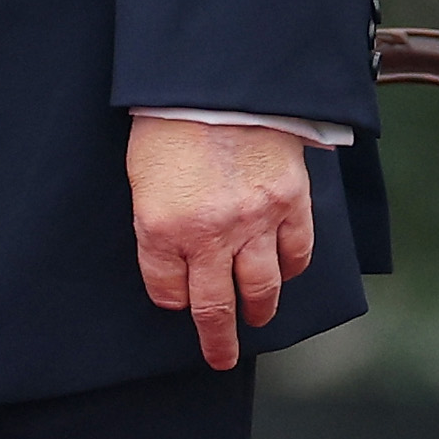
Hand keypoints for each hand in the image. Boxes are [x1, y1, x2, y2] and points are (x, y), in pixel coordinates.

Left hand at [126, 116, 314, 370]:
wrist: (217, 81)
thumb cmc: (169, 121)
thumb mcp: (141, 175)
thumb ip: (158, 219)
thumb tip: (171, 252)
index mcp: (161, 228)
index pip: (167, 291)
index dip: (172, 301)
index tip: (176, 303)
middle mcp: (209, 235)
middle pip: (215, 308)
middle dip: (218, 340)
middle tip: (221, 357)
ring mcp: (254, 222)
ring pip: (261, 289)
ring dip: (260, 311)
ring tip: (258, 319)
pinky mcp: (289, 204)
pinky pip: (296, 254)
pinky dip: (291, 270)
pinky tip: (285, 274)